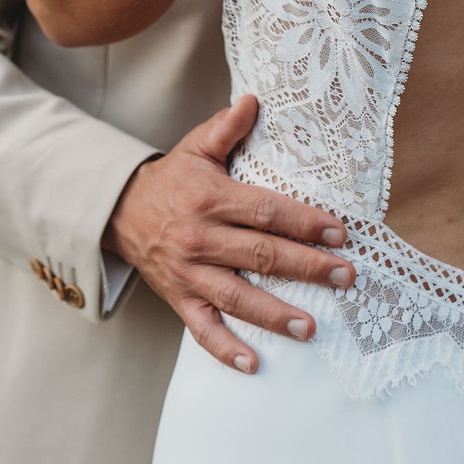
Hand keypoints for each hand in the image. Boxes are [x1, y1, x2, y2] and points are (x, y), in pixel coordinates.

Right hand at [104, 95, 355, 373]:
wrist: (118, 211)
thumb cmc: (170, 178)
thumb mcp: (195, 146)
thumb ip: (227, 127)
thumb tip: (255, 99)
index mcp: (211, 198)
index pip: (266, 212)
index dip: (305, 222)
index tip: (339, 232)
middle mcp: (201, 238)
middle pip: (262, 256)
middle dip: (308, 268)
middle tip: (346, 276)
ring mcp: (189, 273)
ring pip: (237, 297)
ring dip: (276, 314)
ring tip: (312, 327)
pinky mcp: (178, 299)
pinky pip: (203, 329)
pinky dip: (227, 349)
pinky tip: (255, 364)